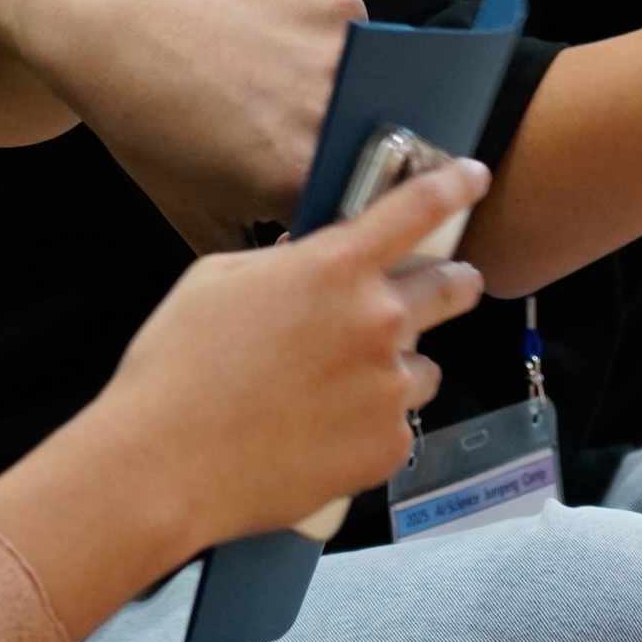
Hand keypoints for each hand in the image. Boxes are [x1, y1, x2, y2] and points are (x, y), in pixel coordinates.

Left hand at [0, 0, 361, 249]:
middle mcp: (330, 115)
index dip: (341, 218)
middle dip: (351, 163)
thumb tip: (306, 276)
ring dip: (348, 106)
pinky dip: (333, 52)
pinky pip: (361, 41)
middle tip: (297, 145)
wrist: (114, 29)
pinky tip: (278, 51)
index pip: (361, 220)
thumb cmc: (148, 127)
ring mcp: (339, 52)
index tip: (318, 208)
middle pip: (378, 158)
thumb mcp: (196, 217)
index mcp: (298, 179)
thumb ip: (261, 258)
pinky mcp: (337, 4)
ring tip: (284, 97)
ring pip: (377, 97)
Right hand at [79, 157, 486, 552]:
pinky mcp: (388, 446)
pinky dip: (372, 426)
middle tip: (445, 289)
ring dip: (399, 368)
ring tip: (342, 390)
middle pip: (451, 288)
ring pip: (423, 367)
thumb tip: (306, 267)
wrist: (168, 464)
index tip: (474, 176)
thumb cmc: (178, 366)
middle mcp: (378, 321)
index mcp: (335, 267)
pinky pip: (398, 425)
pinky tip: (323, 434)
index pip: (417, 208)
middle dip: (453, 284)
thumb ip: (282, 264)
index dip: (454, 185)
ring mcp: (389, 388)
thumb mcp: (218, 279)